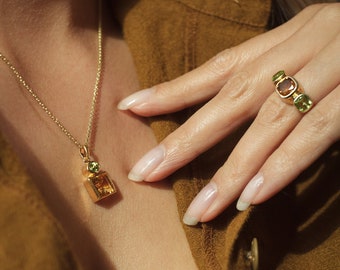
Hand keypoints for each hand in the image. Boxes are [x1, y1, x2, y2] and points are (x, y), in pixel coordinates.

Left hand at [117, 4, 339, 224]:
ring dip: (231, 171)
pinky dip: (283, 167)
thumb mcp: (295, 50)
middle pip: (227, 102)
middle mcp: (293, 56)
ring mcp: (326, 75)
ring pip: (266, 126)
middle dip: (184, 140)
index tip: (131, 107)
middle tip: (146, 173)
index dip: (170, 89)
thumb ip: (262, 76)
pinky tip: (252, 197)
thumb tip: (221, 110)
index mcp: (275, 45)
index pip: (211, 70)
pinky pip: (316, 135)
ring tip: (200, 210)